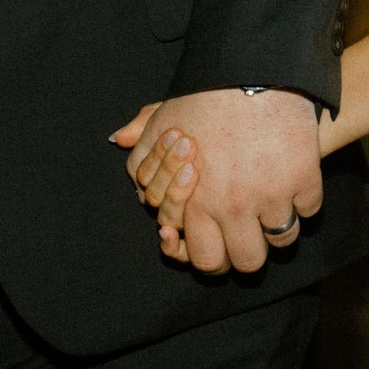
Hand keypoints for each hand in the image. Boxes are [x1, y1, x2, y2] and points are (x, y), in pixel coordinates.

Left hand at [113, 89, 319, 273]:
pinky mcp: (304, 180)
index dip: (217, 257)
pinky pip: (308, 211)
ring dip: (279, 228)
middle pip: (247, 262)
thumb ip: (143, 145)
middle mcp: (234, 208)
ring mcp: (272, 197)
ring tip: (276, 210)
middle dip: (249, 251)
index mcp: (197, 204)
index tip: (224, 242)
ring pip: (282, 240)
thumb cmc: (206, 96)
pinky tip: (296, 187)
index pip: (206, 261)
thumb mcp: (165, 119)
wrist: (255, 67)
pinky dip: (304, 202)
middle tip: (252, 233)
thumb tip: (120, 141)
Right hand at [113, 106, 205, 262]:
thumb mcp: (184, 115)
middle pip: (154, 196)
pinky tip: (168, 231)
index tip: (174, 132)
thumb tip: (120, 138)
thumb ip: (150, 124)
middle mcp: (169, 198)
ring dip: (175, 195)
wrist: (248, 128)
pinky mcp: (199, 241)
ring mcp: (184, 219)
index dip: (156, 155)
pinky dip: (170, 245)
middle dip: (169, 171)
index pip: (143, 173)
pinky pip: (177, 252)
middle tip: (188, 145)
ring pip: (166, 217)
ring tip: (194, 170)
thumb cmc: (217, 126)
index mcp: (162, 173)